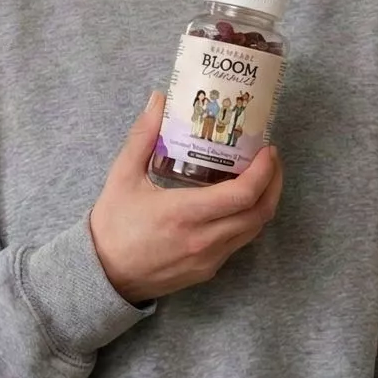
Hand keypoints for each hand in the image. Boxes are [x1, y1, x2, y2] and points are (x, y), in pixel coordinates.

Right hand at [89, 91, 283, 304]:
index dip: (264, 171)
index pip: (242, 195)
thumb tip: (158, 100)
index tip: (267, 151)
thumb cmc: (112, 226)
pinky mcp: (207, 270)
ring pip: (253, 230)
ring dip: (264, 202)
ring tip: (261, 177)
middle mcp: (203, 240)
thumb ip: (143, 136)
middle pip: (259, 213)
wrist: (103, 277)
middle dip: (274, 183)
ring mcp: (209, 259)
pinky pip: (239, 243)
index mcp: (184, 214)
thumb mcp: (123, 177)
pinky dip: (247, 220)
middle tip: (271, 159)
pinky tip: (238, 202)